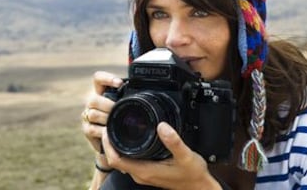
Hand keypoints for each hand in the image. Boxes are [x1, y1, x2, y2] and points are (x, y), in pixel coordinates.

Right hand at [81, 71, 122, 165]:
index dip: (107, 78)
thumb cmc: (125, 118)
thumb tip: (145, 92)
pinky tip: (109, 132)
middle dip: (107, 105)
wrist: (117, 139)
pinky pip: (92, 129)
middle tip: (117, 109)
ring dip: (105, 118)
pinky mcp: (87, 129)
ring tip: (116, 122)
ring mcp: (88, 115)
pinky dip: (102, 131)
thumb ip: (130, 97)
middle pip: (94, 99)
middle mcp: (93, 101)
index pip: (99, 78)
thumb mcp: (127, 105)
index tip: (119, 83)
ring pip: (93, 114)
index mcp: (102, 91)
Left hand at [101, 121, 220, 189]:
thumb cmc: (193, 174)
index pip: (116, 160)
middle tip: (110, 124)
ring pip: (123, 160)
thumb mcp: (185, 155)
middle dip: (110, 143)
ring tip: (117, 128)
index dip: (108, 145)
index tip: (107, 129)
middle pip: (116, 159)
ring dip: (117, 146)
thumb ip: (173, 141)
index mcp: (145, 171)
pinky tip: (132, 139)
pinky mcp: (149, 173)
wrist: (199, 187)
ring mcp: (144, 175)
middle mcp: (141, 174)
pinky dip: (126, 150)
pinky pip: (131, 161)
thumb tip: (162, 126)